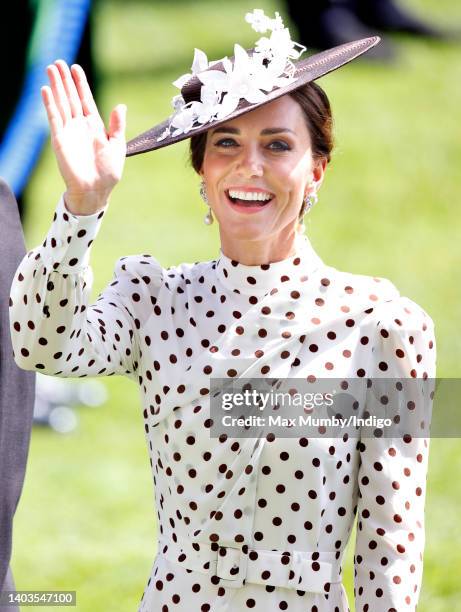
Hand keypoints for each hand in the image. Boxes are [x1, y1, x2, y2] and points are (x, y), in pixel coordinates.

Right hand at [41, 60, 126, 214]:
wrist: (96, 190)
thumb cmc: (108, 172)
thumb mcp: (117, 145)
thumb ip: (117, 126)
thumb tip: (121, 106)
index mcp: (94, 126)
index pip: (85, 100)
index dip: (80, 84)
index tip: (75, 68)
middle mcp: (80, 126)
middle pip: (70, 98)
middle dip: (65, 80)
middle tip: (59, 62)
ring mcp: (69, 132)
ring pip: (61, 104)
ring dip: (56, 87)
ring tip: (51, 68)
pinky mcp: (59, 139)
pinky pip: (54, 118)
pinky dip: (50, 104)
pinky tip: (46, 90)